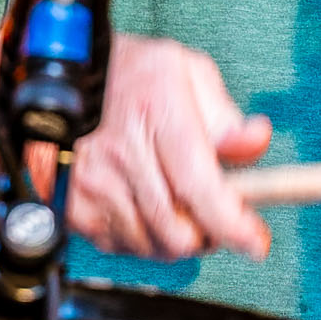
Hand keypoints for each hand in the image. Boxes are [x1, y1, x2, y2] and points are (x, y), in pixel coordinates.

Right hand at [43, 34, 271, 260]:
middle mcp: (122, 154)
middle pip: (178, 232)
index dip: (232, 224)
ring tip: (178, 205)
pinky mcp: (75, 207)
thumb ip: (225, 115)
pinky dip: (143, 238)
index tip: (256, 243)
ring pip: (152, 247)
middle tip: (216, 216)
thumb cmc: (131, 74)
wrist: (64, 79)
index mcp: (157, 113)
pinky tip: (145, 207)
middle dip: (208, 235)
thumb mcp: (188, 72)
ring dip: (175, 238)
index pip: (199, 186)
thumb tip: (256, 141)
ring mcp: (94, 184)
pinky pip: (122, 246)